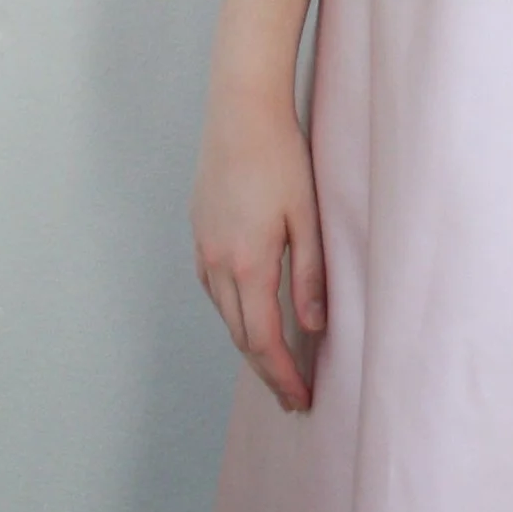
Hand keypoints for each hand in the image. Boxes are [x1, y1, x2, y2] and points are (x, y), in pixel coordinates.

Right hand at [191, 86, 326, 412]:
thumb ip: (311, 274)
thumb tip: (313, 327)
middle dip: (267, 370)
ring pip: (224, 313)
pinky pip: (214, 288)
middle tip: (292, 396)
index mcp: (247, 264)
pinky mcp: (199, 231)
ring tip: (275, 363)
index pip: (263, 340)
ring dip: (249, 343)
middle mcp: (217, 263)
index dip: (282, 376)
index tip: (301, 400)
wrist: (240, 111)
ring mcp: (203, 247)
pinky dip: (233, 311)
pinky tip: (251, 312)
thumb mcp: (307, 216)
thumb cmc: (281, 157)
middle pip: (240, 335)